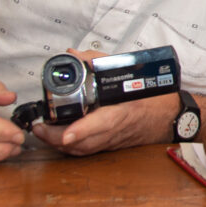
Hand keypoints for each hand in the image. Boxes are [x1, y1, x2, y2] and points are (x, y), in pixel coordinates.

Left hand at [31, 47, 173, 155]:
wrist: (167, 117)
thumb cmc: (149, 96)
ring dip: (58, 144)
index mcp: (122, 112)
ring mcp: (110, 142)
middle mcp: (114, 131)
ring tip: (41, 132)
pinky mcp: (107, 146)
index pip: (101, 123)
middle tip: (38, 127)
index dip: (81, 130)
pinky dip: (68, 147)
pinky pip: (84, 151)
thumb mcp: (127, 72)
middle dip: (56, 138)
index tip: (66, 134)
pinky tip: (55, 139)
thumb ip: (97, 61)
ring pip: (81, 150)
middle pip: (82, 142)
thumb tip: (73, 55)